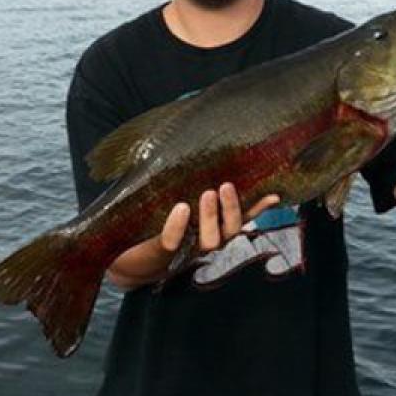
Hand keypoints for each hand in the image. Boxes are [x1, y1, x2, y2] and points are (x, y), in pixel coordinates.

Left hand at [106, 183, 279, 289]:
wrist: (121, 253)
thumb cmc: (151, 218)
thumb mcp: (172, 196)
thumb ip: (187, 180)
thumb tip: (198, 142)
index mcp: (212, 227)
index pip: (241, 218)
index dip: (258, 208)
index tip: (274, 193)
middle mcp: (205, 240)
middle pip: (230, 231)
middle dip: (231, 209)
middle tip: (224, 186)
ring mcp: (185, 248)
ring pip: (210, 241)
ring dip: (210, 217)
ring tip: (205, 194)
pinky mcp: (161, 253)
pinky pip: (173, 241)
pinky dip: (178, 226)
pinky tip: (180, 210)